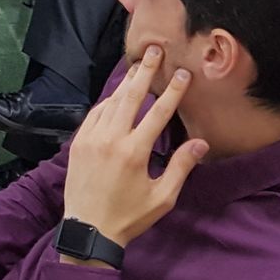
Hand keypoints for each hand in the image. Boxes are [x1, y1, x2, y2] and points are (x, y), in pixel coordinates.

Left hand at [61, 45, 207, 253]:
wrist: (88, 230)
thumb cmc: (130, 216)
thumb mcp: (162, 198)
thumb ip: (180, 167)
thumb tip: (201, 143)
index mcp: (135, 151)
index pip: (158, 112)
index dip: (172, 90)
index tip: (182, 73)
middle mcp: (112, 138)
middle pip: (131, 96)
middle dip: (145, 71)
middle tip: (155, 49)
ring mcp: (92, 137)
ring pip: (111, 102)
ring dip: (126, 82)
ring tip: (138, 66)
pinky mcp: (79, 141)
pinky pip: (94, 113)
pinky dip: (107, 101)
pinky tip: (116, 94)